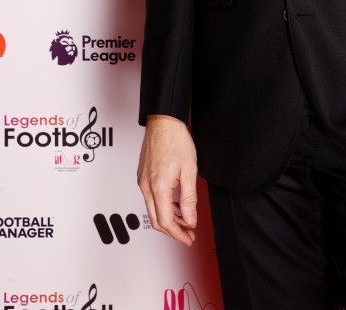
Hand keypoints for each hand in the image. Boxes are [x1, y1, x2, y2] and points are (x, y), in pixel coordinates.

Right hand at [137, 114, 197, 245]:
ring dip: (168, 218)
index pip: (165, 221)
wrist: (163, 122)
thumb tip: (190, 219)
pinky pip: (151, 198)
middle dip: (173, 231)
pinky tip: (175, 204)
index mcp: (158, 187)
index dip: (178, 234)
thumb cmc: (176, 140)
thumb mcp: (189, 170)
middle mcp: (146, 186)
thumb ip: (189, 198)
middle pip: (156, 220)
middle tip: (188, 234)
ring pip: (153, 210)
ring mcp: (142, 181)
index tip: (188, 238)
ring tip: (185, 220)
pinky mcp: (143, 176)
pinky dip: (163, 206)